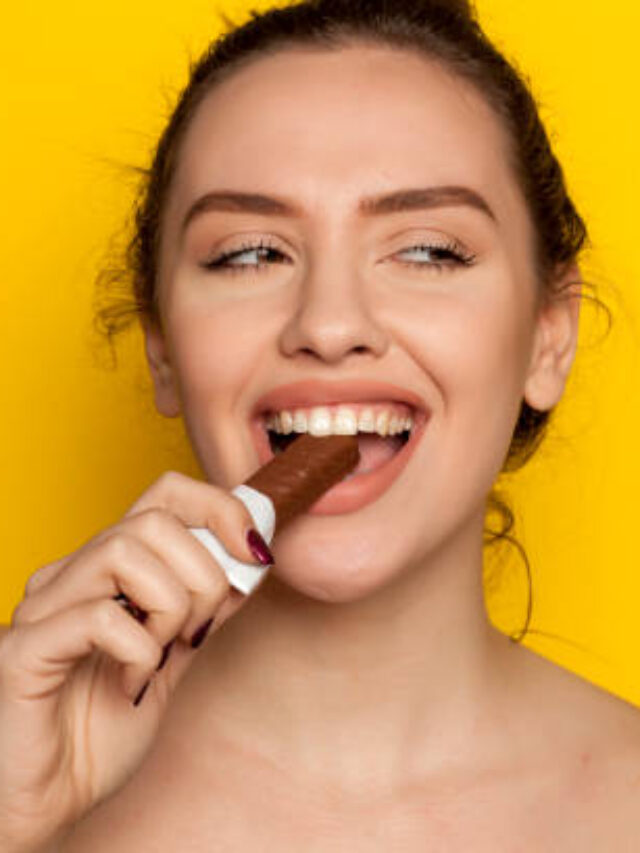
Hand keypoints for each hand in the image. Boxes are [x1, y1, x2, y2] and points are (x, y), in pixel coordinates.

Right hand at [0, 471, 270, 850]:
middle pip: (154, 521)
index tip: (254, 552)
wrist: (49, 800)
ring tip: (162, 656)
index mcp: (107, 570)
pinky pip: (99, 618)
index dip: (219, 508)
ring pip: (125, 552)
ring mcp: (42, 608)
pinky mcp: (22, 650)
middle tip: (197, 633)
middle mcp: (71, 575)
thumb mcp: (174, 659)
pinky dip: (138, 650)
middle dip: (203, 574)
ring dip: (170, 607)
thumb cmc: (103, 729)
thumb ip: (204, 609)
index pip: (165, 494)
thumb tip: (251, 559)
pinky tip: (132, 684)